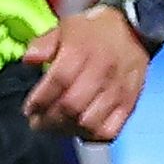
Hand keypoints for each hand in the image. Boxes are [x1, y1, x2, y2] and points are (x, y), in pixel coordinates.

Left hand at [22, 6, 153, 139]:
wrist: (134, 29)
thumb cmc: (94, 31)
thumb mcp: (65, 27)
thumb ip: (43, 44)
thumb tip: (29, 60)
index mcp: (82, 50)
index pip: (58, 81)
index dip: (40, 100)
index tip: (29, 109)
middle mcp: (101, 71)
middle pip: (71, 106)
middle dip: (48, 119)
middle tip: (38, 122)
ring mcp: (118, 90)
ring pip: (89, 122)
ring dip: (67, 129)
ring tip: (56, 126)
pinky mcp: (130, 103)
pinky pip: (110, 130)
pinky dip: (91, 136)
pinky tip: (80, 129)